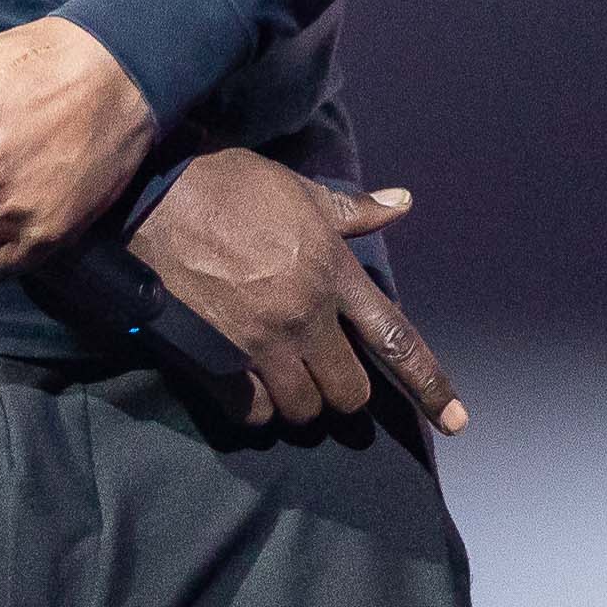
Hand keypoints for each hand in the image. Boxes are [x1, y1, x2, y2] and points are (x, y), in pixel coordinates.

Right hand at [128, 149, 469, 433]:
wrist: (150, 197)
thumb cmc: (226, 185)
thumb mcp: (298, 191)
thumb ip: (353, 211)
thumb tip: (403, 203)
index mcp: (333, 272)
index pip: (396, 339)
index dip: (431, 385)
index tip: (456, 421)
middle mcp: (306, 315)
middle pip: (350, 391)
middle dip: (345, 391)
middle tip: (328, 374)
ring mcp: (261, 343)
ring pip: (304, 408)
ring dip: (302, 402)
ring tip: (288, 380)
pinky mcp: (218, 361)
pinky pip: (254, 411)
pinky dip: (258, 407)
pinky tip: (251, 387)